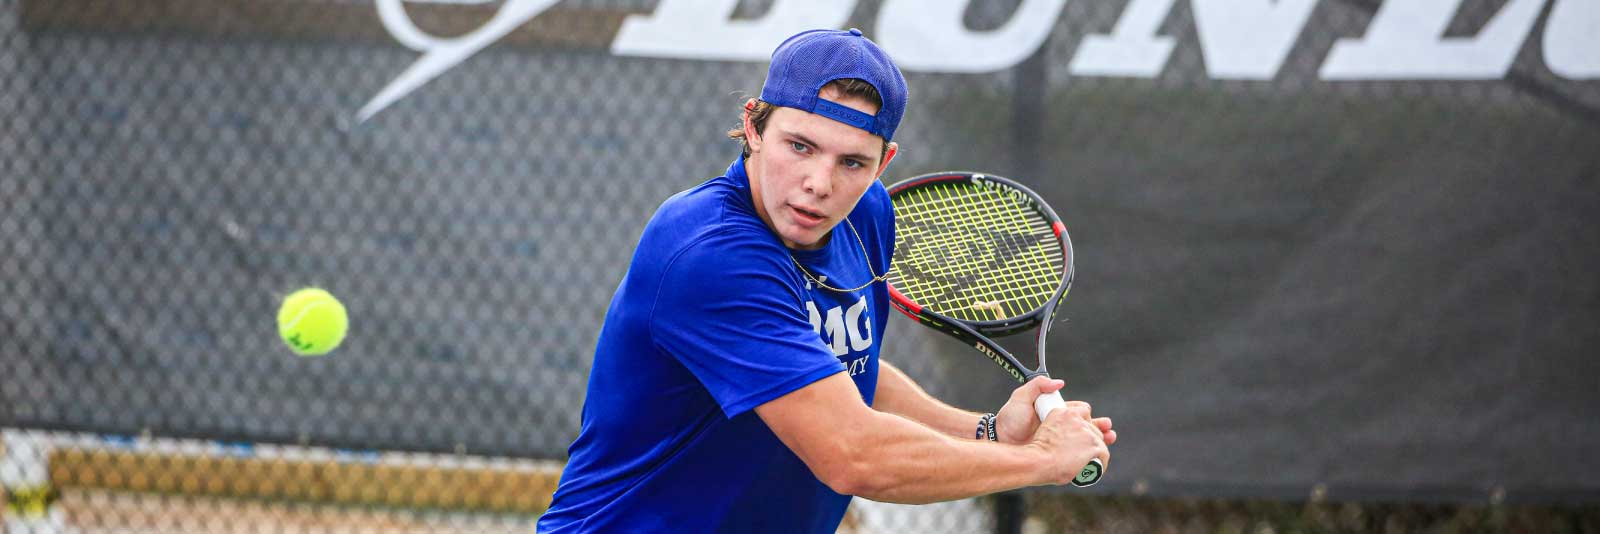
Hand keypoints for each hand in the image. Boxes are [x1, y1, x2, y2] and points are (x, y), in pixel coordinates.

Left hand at [995, 377, 1116, 446]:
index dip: (1085, 414)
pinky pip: (1076, 454)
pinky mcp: (1057, 454)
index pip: (1079, 410)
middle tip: (1107, 428)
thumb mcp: (1021, 397)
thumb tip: (1060, 382)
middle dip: (1099, 426)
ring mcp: (1060, 440)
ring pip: (1085, 440)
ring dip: (1099, 438)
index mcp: (1056, 411)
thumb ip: (1038, 385)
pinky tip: (1096, 456)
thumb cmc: (1010, 418)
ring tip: (1109, 438)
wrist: (1000, 440)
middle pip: (1087, 425)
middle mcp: (1061, 426)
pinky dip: (1088, 454)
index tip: (1087, 417)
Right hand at [1028, 401, 1112, 485]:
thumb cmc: (1037, 453)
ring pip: (1099, 440)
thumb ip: (1058, 428)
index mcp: (1063, 411)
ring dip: (1096, 451)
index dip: (1085, 422)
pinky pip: (1104, 453)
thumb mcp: (1046, 431)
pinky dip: (1102, 462)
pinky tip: (1097, 468)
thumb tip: (1065, 440)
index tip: (1083, 433)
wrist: (1037, 462)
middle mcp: (1076, 418)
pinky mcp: (1093, 445)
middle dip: (1092, 438)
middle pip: (1093, 427)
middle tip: (1085, 452)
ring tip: (1089, 462)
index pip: (1084, 411)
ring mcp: (1086, 431)